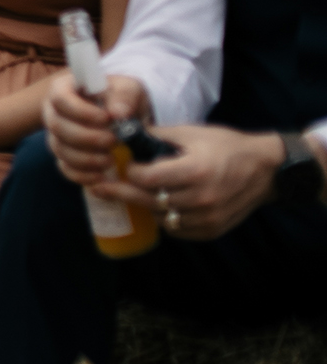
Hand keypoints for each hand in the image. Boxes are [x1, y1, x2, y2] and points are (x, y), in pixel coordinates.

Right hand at [43, 72, 139, 183]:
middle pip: (56, 126)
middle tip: (113, 141)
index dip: (80, 111)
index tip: (107, 119)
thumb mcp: (131, 89)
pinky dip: (83, 174)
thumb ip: (125, 96)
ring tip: (111, 159)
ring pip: (60, 149)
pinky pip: (65, 168)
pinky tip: (102, 174)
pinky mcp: (63, 157)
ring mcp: (56, 136)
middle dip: (86, 137)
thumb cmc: (124, 100)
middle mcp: (54, 112)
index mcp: (65, 89)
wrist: (129, 121)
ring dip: (86, 157)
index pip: (60, 98)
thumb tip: (117, 113)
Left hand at [102, 125, 286, 240]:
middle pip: (150, 200)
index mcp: (196, 170)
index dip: (131, 172)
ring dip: (146, 205)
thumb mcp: (192, 133)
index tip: (125, 165)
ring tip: (137, 192)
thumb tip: (123, 133)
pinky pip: (177, 229)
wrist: (265, 170)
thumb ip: (158, 135)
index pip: (149, 178)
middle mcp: (201, 198)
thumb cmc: (226, 146)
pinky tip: (161, 205)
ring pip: (161, 217)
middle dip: (122, 192)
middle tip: (99, 188)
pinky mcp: (212, 230)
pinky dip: (165, 218)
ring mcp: (208, 218)